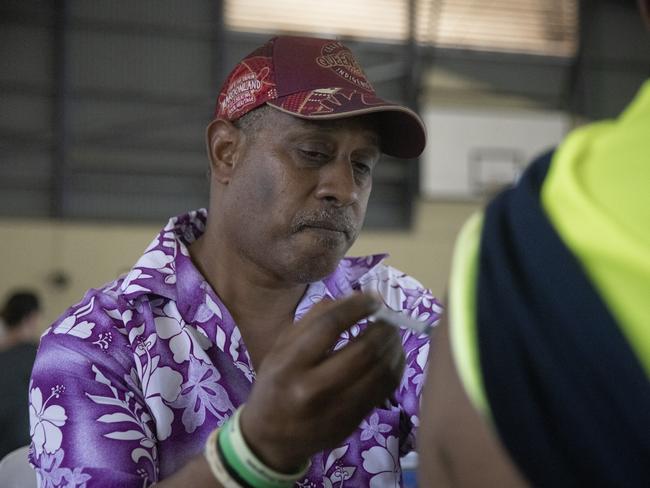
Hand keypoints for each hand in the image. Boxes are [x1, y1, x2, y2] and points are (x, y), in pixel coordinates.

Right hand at [240, 293, 405, 472]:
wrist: (270, 439)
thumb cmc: (275, 384)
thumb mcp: (281, 348)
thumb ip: (314, 319)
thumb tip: (357, 297)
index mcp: (290, 365)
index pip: (331, 325)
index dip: (357, 306)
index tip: (372, 297)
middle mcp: (313, 389)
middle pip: (364, 350)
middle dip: (384, 327)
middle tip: (388, 316)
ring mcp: (336, 410)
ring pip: (381, 371)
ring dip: (394, 346)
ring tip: (392, 333)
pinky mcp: (353, 422)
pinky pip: (385, 389)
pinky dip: (395, 367)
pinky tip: (392, 355)